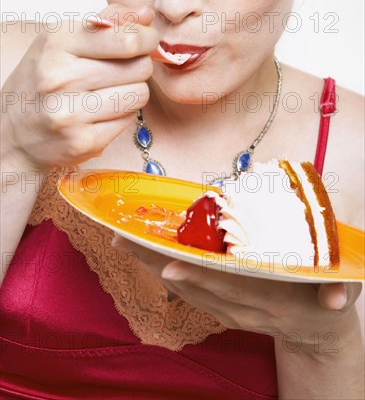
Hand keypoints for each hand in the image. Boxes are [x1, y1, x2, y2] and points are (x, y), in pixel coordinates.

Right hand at [1, 5, 159, 171]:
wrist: (11, 135)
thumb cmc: (41, 83)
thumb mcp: (62, 42)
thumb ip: (106, 23)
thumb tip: (147, 14)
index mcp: (57, 43)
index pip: (126, 39)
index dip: (147, 39)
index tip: (147, 41)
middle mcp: (61, 77)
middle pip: (139, 67)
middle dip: (138, 66)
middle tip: (122, 71)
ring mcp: (71, 112)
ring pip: (139, 94)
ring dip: (132, 92)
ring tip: (110, 93)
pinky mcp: (84, 141)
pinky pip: (129, 120)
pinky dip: (122, 115)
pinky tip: (101, 114)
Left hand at [111, 235, 361, 349]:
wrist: (316, 330)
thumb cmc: (326, 296)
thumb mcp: (341, 290)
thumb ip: (339, 292)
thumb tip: (335, 301)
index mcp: (270, 298)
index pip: (230, 286)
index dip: (201, 276)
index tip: (171, 263)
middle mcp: (243, 308)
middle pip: (195, 285)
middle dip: (158, 264)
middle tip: (124, 240)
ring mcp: (228, 310)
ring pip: (184, 289)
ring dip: (152, 266)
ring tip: (123, 241)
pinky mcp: (221, 309)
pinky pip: (187, 293)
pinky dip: (164, 274)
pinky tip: (145, 256)